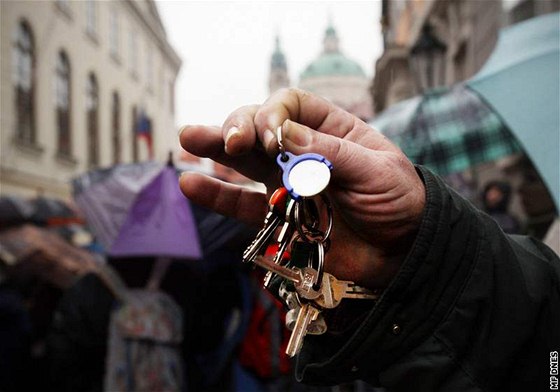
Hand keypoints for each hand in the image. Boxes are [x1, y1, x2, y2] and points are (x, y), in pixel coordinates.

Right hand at [179, 88, 424, 288]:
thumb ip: (329, 153)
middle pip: (259, 127)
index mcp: (330, 129)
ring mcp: (287, 182)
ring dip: (216, 149)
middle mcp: (302, 151)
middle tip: (227, 139)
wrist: (401, 250)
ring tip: (187, 138)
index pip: (289, 105)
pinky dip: (218, 195)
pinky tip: (192, 184)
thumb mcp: (375, 170)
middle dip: (239, 127)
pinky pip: (243, 204)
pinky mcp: (278, 215)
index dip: (272, 114)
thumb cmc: (399, 200)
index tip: (269, 137)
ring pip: (244, 161)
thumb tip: (282, 132)